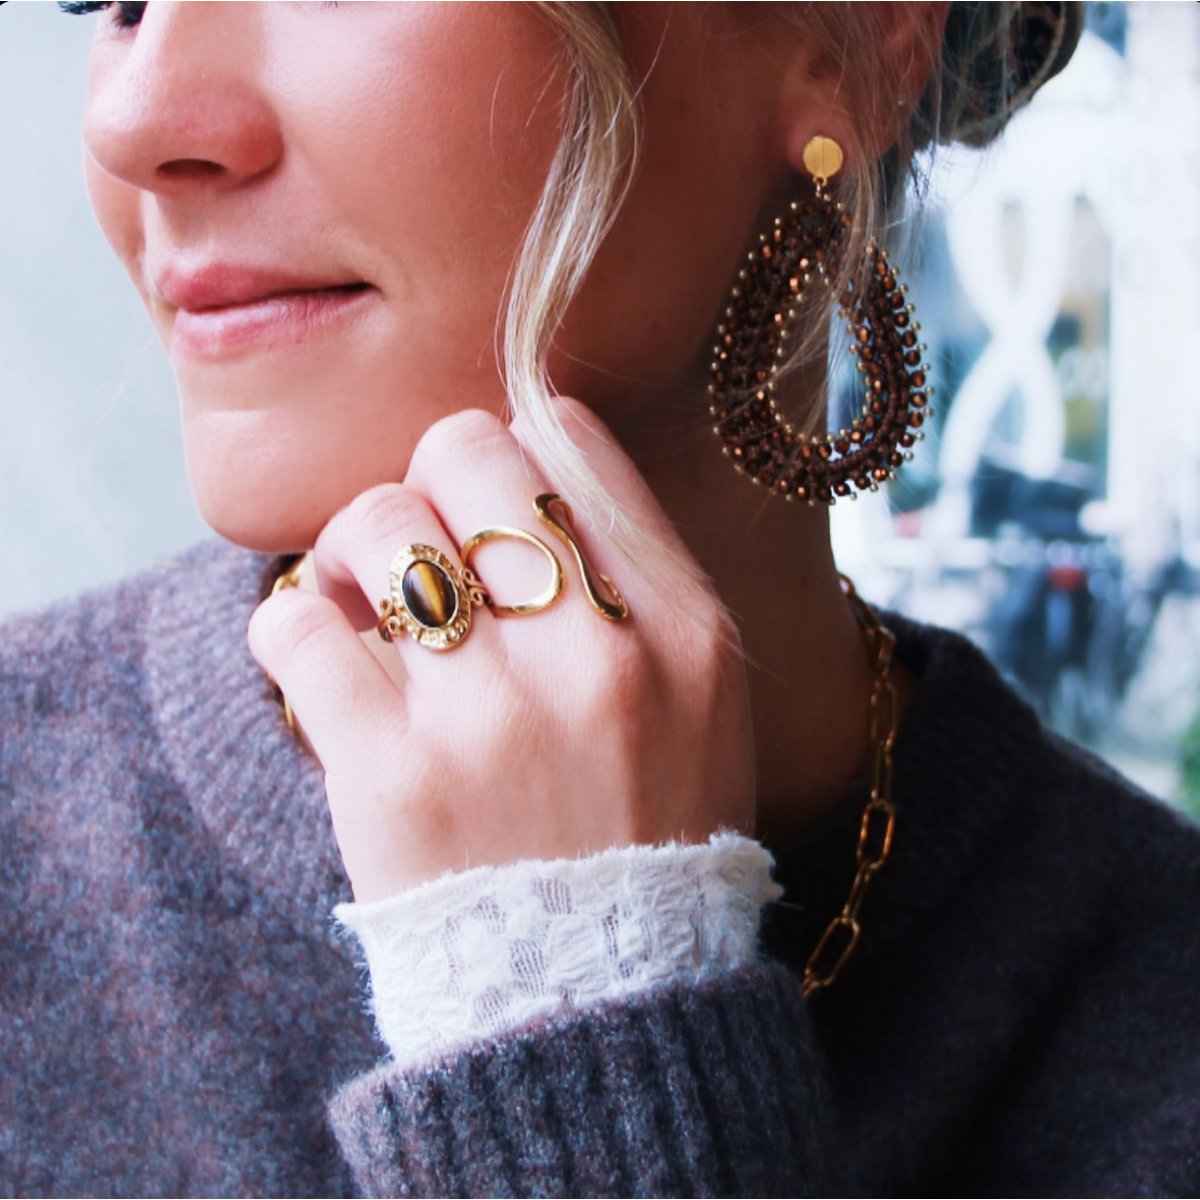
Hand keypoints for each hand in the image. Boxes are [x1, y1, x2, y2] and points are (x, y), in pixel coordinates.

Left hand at [248, 399, 754, 902]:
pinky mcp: (392, 777)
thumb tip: (529, 463)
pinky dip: (292, 621)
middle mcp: (596, 659)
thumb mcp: (700, 698)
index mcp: (682, 629)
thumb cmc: (649, 831)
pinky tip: (321, 654)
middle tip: (421, 542)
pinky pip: (295, 626)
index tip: (489, 504)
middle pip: (465, 454)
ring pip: (376, 522)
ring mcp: (492, 719)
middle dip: (428, 480)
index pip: (569, 442)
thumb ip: (639, 578)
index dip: (512, 451)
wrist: (600, 997)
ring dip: (353, 548)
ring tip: (361, 597)